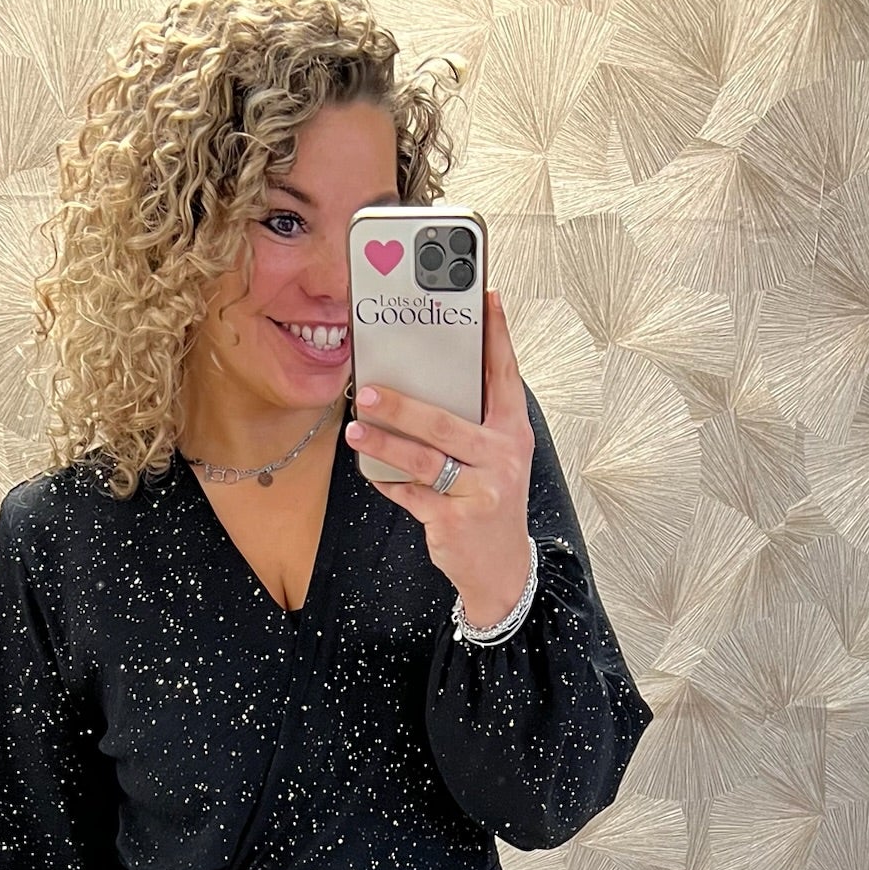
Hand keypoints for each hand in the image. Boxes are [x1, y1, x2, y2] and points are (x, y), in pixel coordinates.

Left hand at [344, 288, 533, 629]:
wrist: (502, 570)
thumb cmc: (489, 503)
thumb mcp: (495, 460)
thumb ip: (471, 424)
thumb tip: (422, 385)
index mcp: (512, 434)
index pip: (505, 376)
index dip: (496, 337)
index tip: (484, 300)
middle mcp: (502, 458)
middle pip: (446, 423)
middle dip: (402, 406)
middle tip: (367, 391)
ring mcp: (481, 490)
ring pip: (424, 460)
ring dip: (384, 444)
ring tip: (356, 430)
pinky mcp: (456, 520)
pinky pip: (412, 494)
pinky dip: (390, 483)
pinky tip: (373, 473)